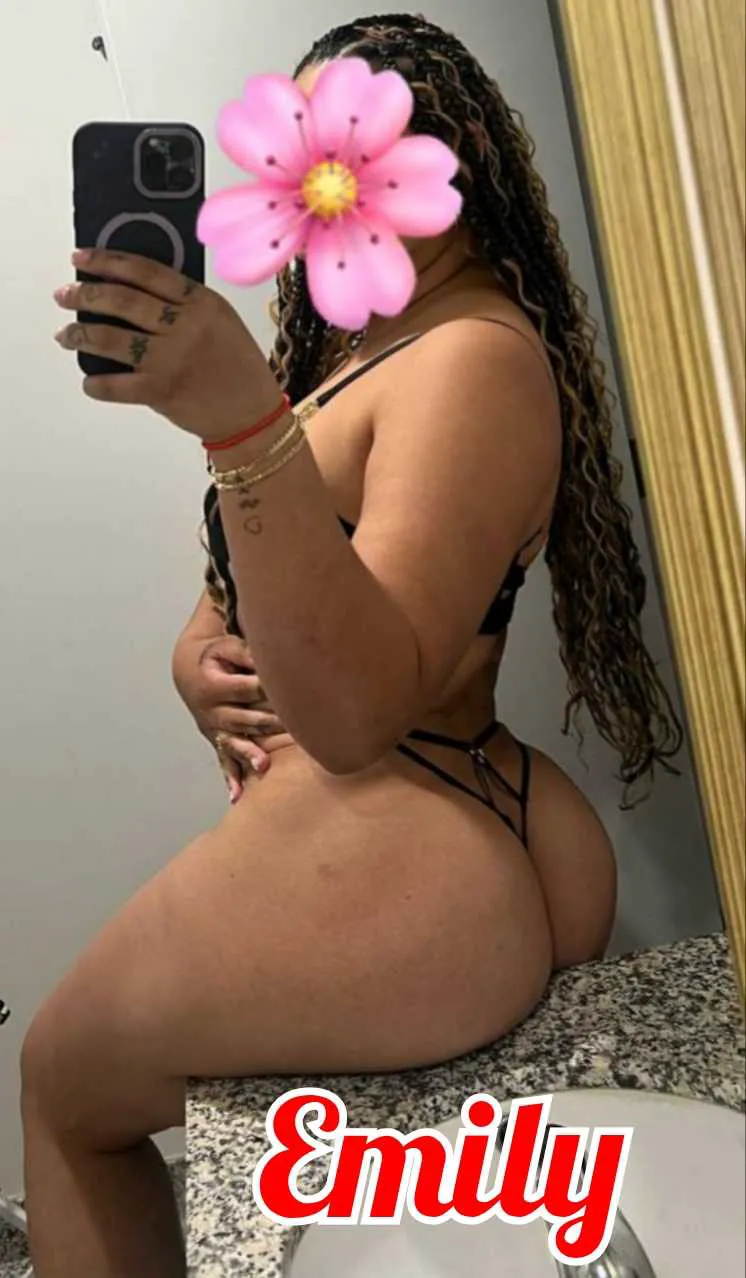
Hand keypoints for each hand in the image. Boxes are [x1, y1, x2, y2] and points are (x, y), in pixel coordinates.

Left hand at [53, 249, 282, 440]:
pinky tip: (89, 382)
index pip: (145, 271)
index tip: (81, 258)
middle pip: (122, 301)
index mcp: (201, 302)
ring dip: (81, 334)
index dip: (107, 261)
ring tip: (65, 334)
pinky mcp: (161, 391)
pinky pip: (116, 385)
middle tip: (64, 295)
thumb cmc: (238, 369)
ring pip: (112, 339)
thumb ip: (185, 304)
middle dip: (85, 294)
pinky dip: (97, 385)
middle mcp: (185, 327)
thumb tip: (131, 291)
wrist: (253, 416)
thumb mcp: (221, 321)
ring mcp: (171, 359)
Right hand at [180, 634, 292, 800]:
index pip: (243, 688)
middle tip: (291, 727)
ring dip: (249, 753)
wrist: (189, 672)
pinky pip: (224, 761)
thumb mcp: (226, 647)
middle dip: (266, 722)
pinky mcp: (218, 741)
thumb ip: (246, 651)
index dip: (263, 687)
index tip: (286, 691)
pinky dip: (231, 778)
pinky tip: (236, 795)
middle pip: (242, 718)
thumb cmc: (213, 657)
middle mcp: (210, 711)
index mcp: (211, 686)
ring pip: (234, 742)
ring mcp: (213, 729)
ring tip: (263, 764)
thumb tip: (267, 654)